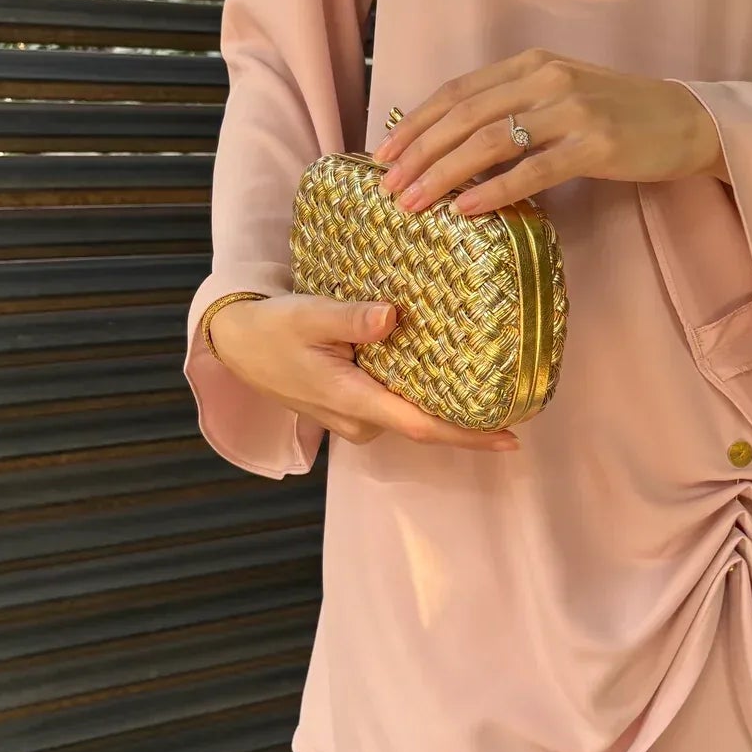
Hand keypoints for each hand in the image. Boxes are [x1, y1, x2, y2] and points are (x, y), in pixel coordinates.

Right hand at [208, 293, 521, 451]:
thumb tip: (391, 316)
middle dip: (469, 420)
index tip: (510, 437)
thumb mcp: (308, 314)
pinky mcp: (352, 408)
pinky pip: (395, 405)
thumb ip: (350, 317)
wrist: (235, 343)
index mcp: (354, 400)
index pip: (422, 426)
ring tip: (491, 383)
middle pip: (425, 425)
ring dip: (445, 404)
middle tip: (516, 399)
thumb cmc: (272, 328)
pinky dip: (421, 393)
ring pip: (410, 415)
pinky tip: (446, 371)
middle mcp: (359, 420)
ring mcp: (354, 419)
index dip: (468, 435)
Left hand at [370, 49, 728, 216]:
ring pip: (490, 141)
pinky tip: (465, 210)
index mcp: (532, 64)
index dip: (415, 124)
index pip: (457, 92)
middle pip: (464, 116)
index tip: (383, 155)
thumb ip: (515, 109)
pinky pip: (533, 170)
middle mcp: (547, 79)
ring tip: (414, 203)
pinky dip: (493, 190)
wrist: (691, 121)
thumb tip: (456, 147)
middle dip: (419, 154)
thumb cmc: (622, 115)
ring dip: (444, 174)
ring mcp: (572, 110)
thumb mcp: (563, 96)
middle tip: (389, 188)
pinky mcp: (596, 145)